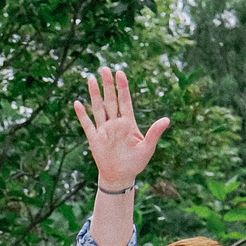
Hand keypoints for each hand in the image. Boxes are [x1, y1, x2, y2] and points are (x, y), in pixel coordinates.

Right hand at [72, 66, 169, 190]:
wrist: (121, 176)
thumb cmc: (136, 162)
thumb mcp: (148, 148)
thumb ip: (155, 133)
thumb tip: (167, 119)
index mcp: (129, 123)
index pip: (125, 101)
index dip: (122, 87)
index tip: (120, 73)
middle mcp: (115, 123)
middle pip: (110, 100)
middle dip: (108, 85)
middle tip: (105, 69)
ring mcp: (104, 130)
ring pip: (98, 108)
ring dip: (95, 94)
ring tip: (91, 79)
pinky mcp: (94, 139)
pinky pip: (87, 124)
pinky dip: (82, 114)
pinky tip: (77, 103)